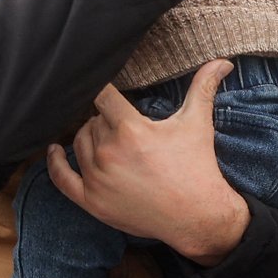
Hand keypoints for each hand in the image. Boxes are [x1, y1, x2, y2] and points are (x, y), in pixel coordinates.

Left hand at [48, 62, 248, 266]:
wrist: (198, 216)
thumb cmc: (197, 167)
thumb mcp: (198, 124)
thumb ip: (203, 87)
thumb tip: (223, 61)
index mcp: (130, 130)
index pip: (102, 96)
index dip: (104, 91)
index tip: (105, 87)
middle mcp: (108, 152)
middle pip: (92, 121)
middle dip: (106, 120)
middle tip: (126, 128)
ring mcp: (97, 178)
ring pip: (78, 143)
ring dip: (89, 137)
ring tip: (109, 140)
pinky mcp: (92, 201)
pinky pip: (62, 179)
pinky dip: (55, 163)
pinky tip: (54, 150)